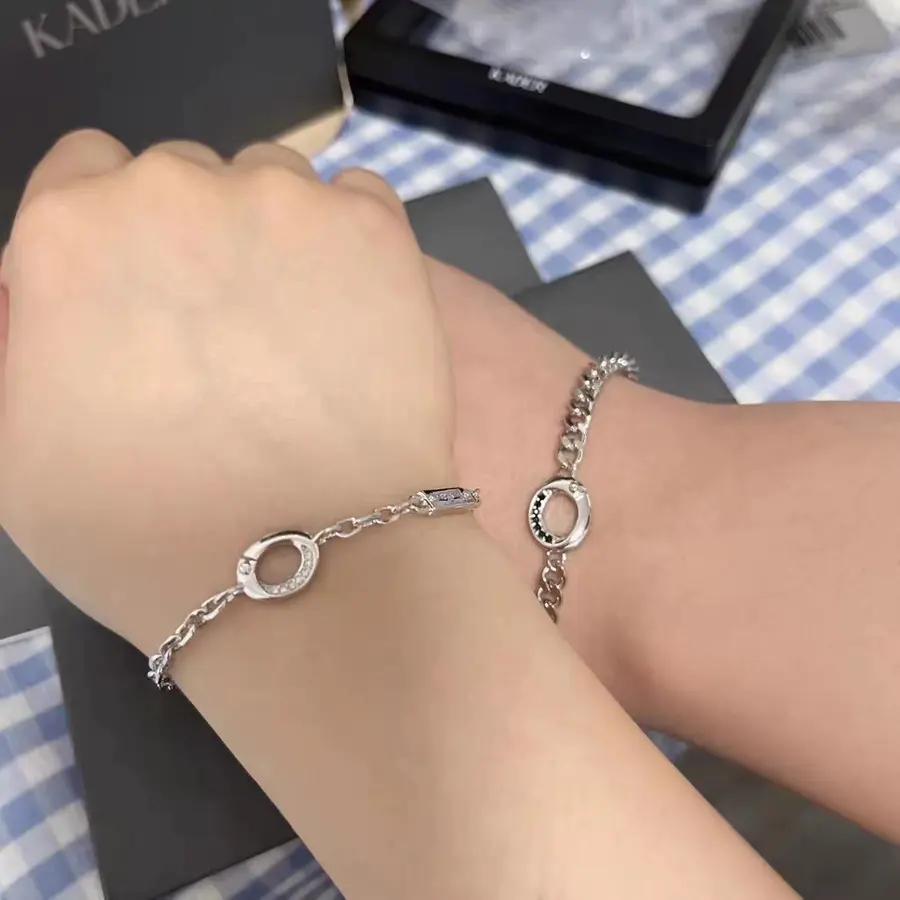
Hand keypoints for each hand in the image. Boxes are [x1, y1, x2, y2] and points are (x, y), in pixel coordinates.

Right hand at [0, 131, 453, 646]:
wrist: (301, 569)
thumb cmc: (146, 529)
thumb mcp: (17, 443)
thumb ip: (22, 338)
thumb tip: (42, 291)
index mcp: (72, 230)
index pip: (84, 173)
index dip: (113, 235)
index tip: (144, 295)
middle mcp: (175, 189)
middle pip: (182, 178)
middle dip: (193, 239)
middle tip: (225, 337)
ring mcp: (287, 203)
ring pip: (272, 183)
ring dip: (274, 236)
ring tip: (295, 335)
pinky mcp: (378, 234)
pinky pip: (357, 200)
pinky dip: (351, 242)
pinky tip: (350, 314)